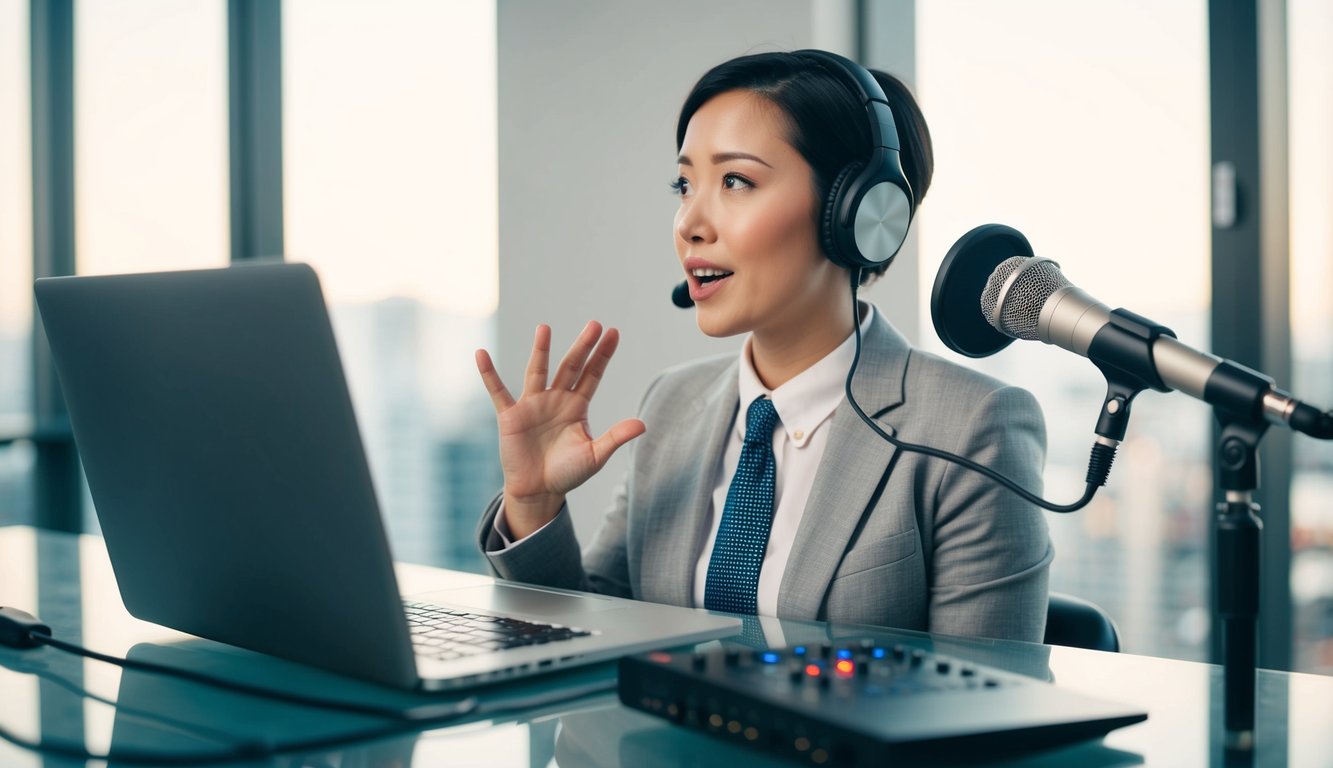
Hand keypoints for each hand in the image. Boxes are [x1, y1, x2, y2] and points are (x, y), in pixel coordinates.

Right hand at [475, 321, 645, 538]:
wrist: (538, 491)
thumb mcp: (595, 456)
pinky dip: (489, 374)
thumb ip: (615, 438)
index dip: (603, 355)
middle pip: (571, 367)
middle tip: (595, 324)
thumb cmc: (568, 473)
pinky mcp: (510, 416)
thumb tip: (642, 424)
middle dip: (582, 346)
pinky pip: (498, 391)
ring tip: (544, 328)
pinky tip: (480, 354)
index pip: (592, 374)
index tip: (614, 333)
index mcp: (577, 406)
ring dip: (541, 351)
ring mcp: (532, 405)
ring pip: (537, 371)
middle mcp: (555, 399)